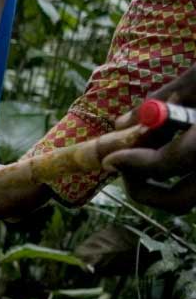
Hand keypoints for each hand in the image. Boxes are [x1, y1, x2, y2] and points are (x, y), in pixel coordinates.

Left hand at [105, 66, 195, 212]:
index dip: (131, 162)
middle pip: (178, 200)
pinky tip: (180, 147)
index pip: (164, 163)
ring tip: (149, 155)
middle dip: (144, 189)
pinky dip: (187, 177)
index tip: (110, 159)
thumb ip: (165, 98)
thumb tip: (124, 121)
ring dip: (164, 186)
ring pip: (193, 198)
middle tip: (124, 169)